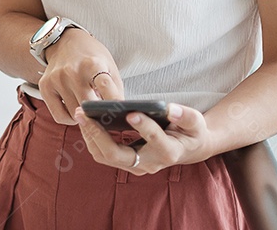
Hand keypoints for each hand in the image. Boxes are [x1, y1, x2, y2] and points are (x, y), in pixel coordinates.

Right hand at [37, 30, 123, 124]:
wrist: (64, 42)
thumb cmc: (91, 57)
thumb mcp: (109, 65)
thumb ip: (115, 90)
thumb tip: (119, 115)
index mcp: (93, 64)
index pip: (105, 87)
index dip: (114, 102)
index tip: (120, 113)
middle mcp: (73, 71)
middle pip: (89, 106)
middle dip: (98, 114)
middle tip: (102, 113)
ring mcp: (57, 79)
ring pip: (75, 115)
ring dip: (84, 116)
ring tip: (87, 104)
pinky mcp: (45, 86)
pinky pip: (60, 117)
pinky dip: (69, 118)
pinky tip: (74, 108)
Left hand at [73, 102, 213, 174]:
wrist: (188, 149)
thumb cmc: (192, 132)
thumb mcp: (196, 122)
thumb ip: (185, 116)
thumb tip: (171, 109)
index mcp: (169, 152)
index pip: (155, 141)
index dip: (144, 127)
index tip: (131, 112)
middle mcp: (149, 164)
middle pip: (117, 155)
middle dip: (98, 134)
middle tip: (84, 113)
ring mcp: (136, 166)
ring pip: (105, 156)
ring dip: (90, 135)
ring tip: (81, 113)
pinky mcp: (126, 162)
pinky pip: (104, 154)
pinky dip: (93, 138)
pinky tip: (86, 120)